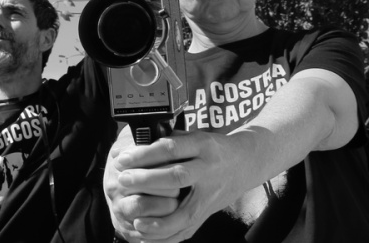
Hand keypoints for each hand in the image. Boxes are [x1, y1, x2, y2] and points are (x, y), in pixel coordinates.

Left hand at [105, 128, 249, 241]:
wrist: (247, 162)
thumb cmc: (212, 148)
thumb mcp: (194, 136)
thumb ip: (168, 140)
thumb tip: (131, 147)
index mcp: (202, 145)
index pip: (170, 149)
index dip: (144, 154)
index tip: (122, 159)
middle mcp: (209, 169)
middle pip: (177, 177)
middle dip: (146, 181)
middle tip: (122, 180)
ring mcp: (211, 193)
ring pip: (186, 211)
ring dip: (158, 220)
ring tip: (135, 220)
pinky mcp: (210, 211)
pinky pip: (189, 229)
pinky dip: (168, 236)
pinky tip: (148, 236)